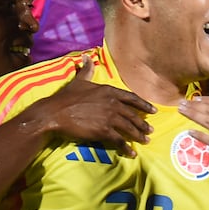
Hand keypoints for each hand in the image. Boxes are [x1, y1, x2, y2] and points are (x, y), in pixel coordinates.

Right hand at [26, 55, 155, 156]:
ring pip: (129, 128)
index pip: (132, 98)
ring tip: (146, 140)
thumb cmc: (66, 97)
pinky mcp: (104, 130)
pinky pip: (119, 140)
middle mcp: (113, 103)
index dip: (144, 105)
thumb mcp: (79, 80)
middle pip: (133, 115)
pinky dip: (127, 147)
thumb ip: (87, 70)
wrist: (55, 112)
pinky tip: (132, 153)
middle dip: (143, 123)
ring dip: (139, 135)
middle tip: (151, 130)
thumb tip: (86, 57)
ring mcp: (109, 117)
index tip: (153, 111)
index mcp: (109, 90)